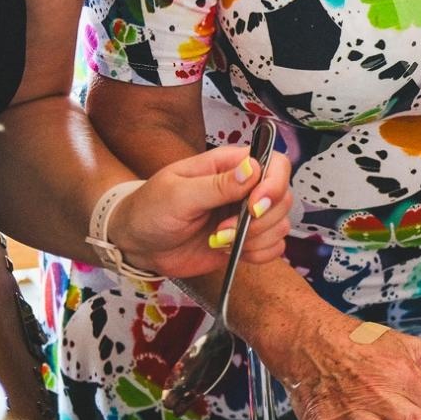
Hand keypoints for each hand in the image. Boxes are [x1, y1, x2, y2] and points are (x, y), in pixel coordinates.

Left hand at [113, 145, 293, 278]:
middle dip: (259, 220)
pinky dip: (258, 255)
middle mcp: (245, 188)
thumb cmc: (149, 210)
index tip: (254, 206)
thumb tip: (252, 169)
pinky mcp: (246, 240)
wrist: (137, 244)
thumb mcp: (177, 194)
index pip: (275, 164)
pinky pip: (274, 247)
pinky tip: (230, 252)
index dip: (274, 185)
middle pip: (283, 198)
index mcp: (229, 166)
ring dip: (255, 239)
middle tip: (223, 229)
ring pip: (281, 225)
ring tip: (219, 240)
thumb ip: (217, 184)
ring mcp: (247, 215)